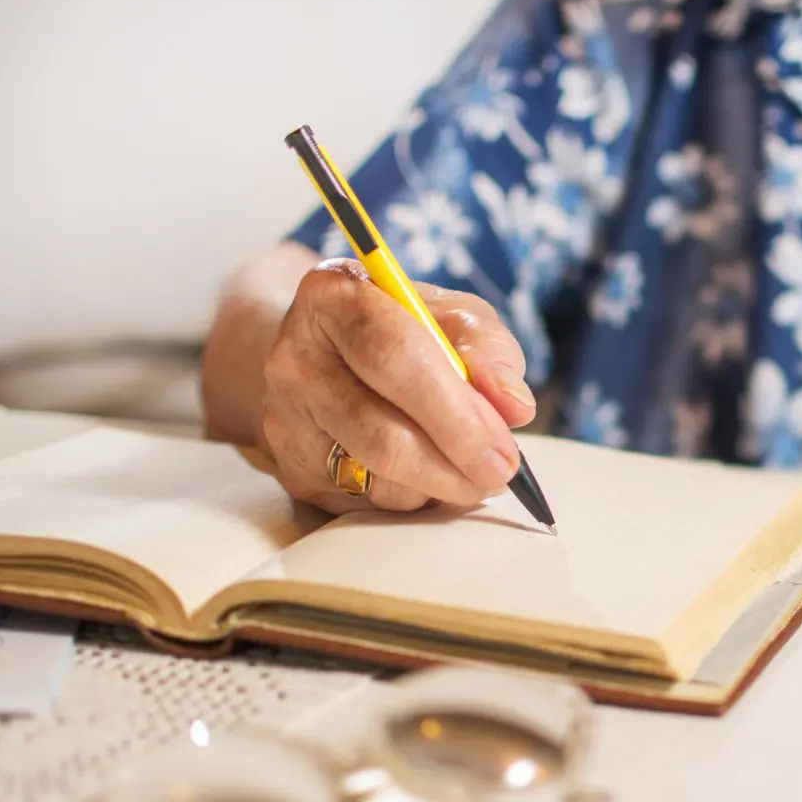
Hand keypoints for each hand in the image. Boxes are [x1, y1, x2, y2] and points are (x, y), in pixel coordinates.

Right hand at [256, 259, 535, 513]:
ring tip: (469, 467)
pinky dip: (416, 498)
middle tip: (501, 475)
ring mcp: (286, 420)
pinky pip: (368, 504)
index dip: (456, 411)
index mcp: (333, 296)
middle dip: (454, 462)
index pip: (394, 356)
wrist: (331, 352)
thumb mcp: (453, 317)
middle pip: (381, 432)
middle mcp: (295, 358)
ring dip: (440, 485)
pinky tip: (432, 473)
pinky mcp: (293, 472)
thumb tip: (514, 406)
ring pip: (378, 478)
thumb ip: (490, 352)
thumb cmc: (405, 329)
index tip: (504, 448)